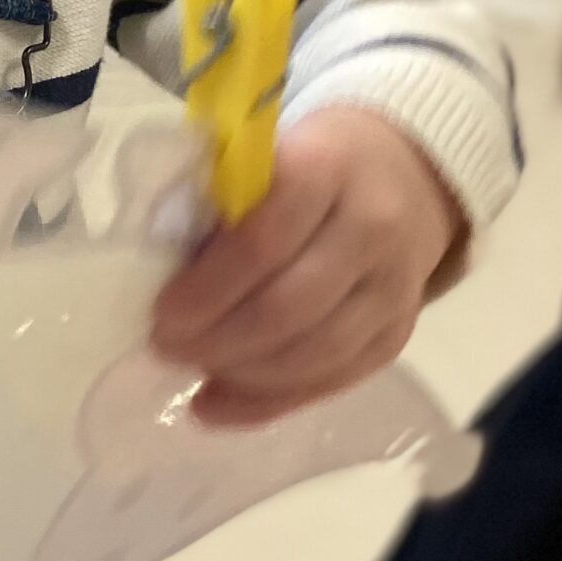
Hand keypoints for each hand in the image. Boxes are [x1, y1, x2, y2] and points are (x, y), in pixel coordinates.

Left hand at [151, 107, 463, 428]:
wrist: (404, 176)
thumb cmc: (306, 163)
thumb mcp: (261, 156)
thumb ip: (218, 204)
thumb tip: (158, 276)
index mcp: (327, 170)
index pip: (263, 242)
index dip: (207, 287)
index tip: (162, 311)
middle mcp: (373, 228)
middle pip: (288, 308)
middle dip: (217, 340)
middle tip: (167, 346)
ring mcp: (394, 286)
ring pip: (314, 353)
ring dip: (241, 374)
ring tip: (192, 366)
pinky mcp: (398, 331)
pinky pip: (333, 381)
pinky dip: (268, 401)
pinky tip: (216, 404)